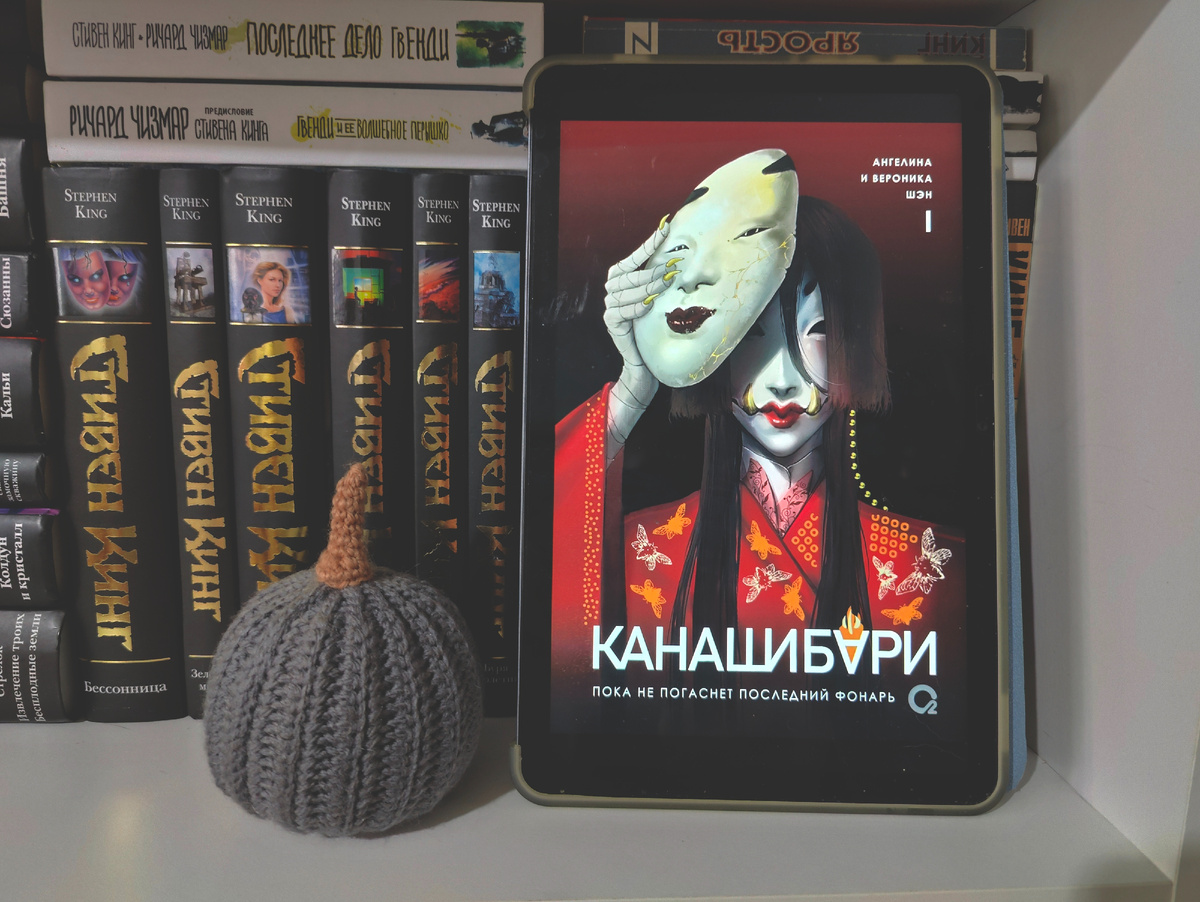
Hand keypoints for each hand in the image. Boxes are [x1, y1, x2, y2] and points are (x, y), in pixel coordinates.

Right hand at [602, 219, 679, 462]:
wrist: (647, 365)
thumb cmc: (657, 330)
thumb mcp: (662, 301)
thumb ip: (663, 281)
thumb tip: (684, 258)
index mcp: (622, 282)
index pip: (632, 259)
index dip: (647, 245)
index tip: (665, 228)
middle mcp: (613, 293)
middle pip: (629, 274)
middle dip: (651, 269)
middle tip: (672, 267)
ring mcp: (610, 309)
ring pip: (627, 291)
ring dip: (648, 285)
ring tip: (667, 281)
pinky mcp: (612, 324)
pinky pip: (623, 311)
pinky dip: (637, 306)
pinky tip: (650, 303)